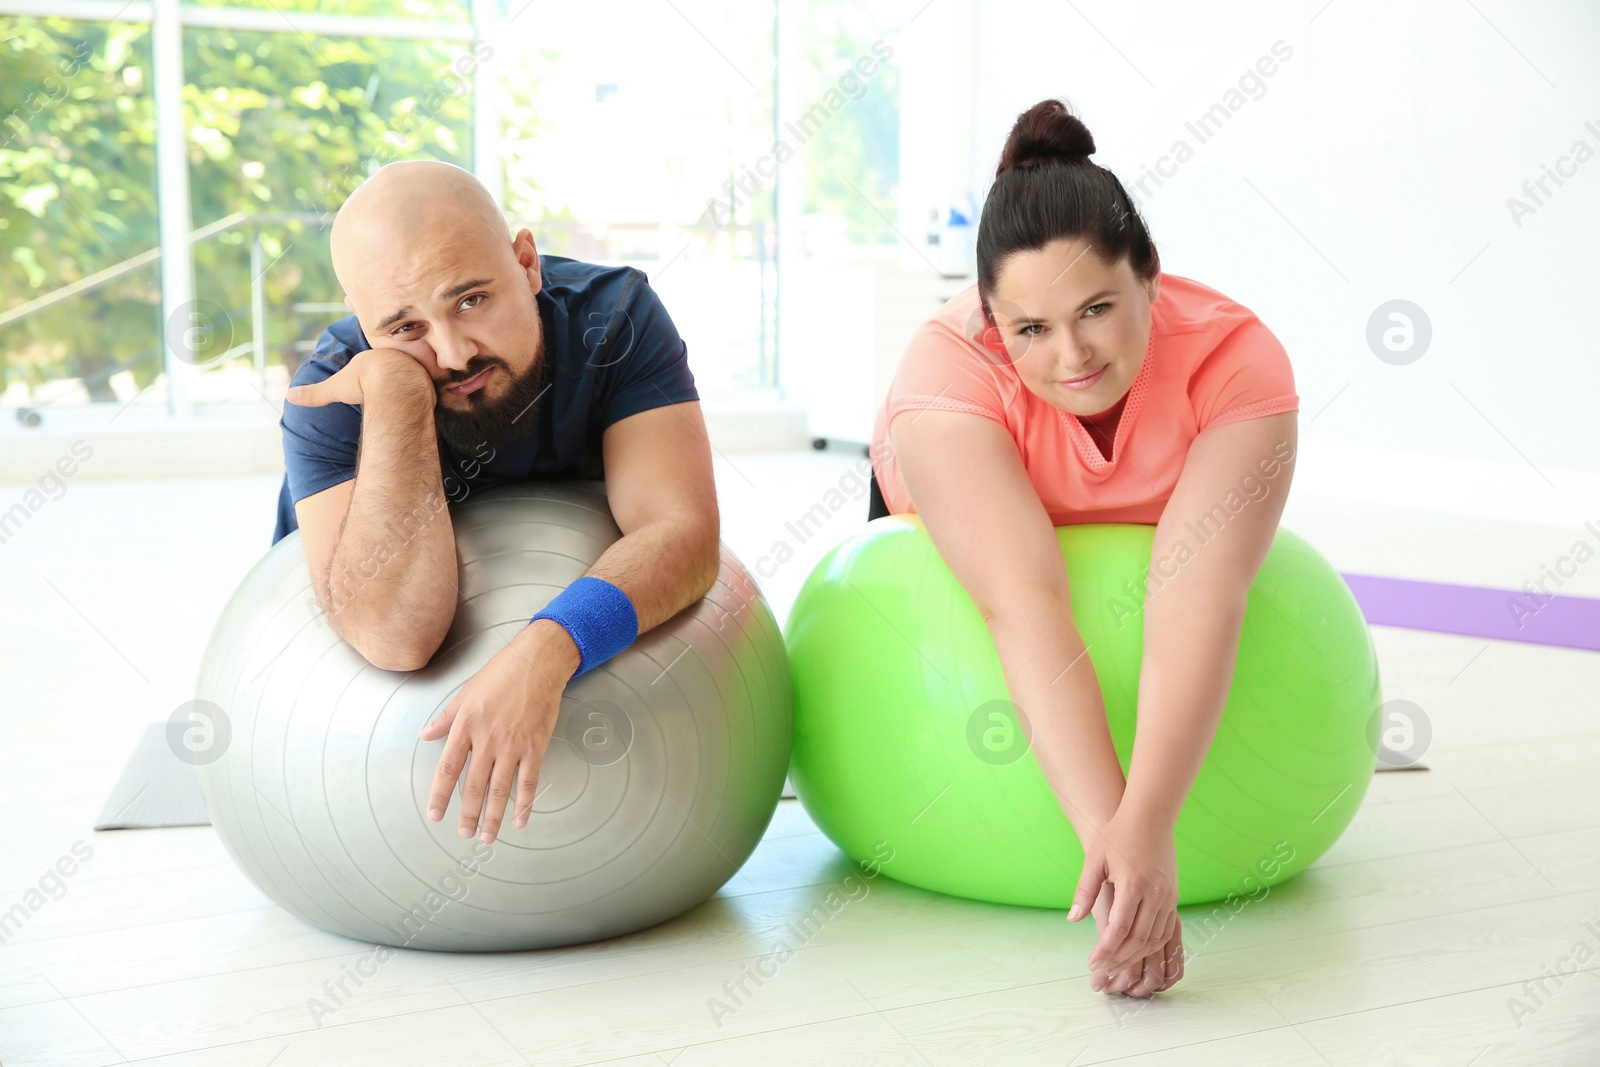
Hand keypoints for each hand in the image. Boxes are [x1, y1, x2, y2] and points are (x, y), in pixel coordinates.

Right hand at [286, 347, 429, 407]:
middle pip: (401, 359)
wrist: (396, 383)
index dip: (376, 365)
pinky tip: (441, 389)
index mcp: (378, 357)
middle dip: (404, 362)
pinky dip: (437, 383)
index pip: (376, 360)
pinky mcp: (433, 378)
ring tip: (424, 378)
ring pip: (420, 367)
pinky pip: (435, 379)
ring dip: (423, 371)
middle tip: (406, 368)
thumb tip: (290, 397)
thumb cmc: (366, 383)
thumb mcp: (338, 387)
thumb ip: (316, 393)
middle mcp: (399, 357)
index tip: (377, 372)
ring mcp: (417, 366)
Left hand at [417, 620, 579, 842]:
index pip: (447, 769)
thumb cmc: (500, 674)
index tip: (436, 815)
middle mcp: (487, 741)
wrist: (537, 663)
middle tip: (464, 834)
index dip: (440, 795)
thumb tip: (426, 735)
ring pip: (500, 791)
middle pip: (474, 786)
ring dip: (493, 817)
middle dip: (468, 815)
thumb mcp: (464, 693)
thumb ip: (445, 719)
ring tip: (487, 837)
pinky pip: (528, 782)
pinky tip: (520, 820)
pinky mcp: (534, 747)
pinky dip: (525, 805)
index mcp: (465, 727)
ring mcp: (512, 746)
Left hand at [1067, 809, 1179, 978]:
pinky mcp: (1173, 896)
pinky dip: (1150, 944)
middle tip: (1102, 971)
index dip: (1104, 950)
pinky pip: (1165, 930)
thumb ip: (1085, 891)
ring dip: (1135, 956)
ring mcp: (1167, 896)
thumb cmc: (1117, 835)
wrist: (1150, 816)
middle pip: (1138, 940)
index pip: (1118, 930)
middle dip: (1119, 960)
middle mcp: (1154, 893)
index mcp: (1132, 884)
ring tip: (1116, 965)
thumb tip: (1073, 919)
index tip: (1091, 963)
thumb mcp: (1094, 860)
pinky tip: (1136, 951)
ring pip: (1154, 939)